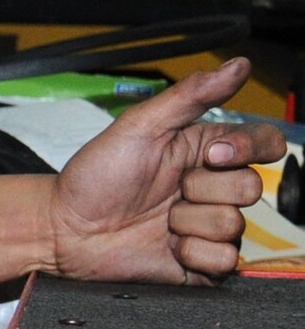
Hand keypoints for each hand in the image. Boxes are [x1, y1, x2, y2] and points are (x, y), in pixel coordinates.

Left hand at [50, 57, 286, 283]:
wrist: (64, 229)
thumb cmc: (94, 176)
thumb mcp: (139, 126)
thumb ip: (190, 95)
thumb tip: (239, 65)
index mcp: (204, 151)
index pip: (264, 144)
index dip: (248, 149)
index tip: (210, 156)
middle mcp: (212, 188)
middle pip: (251, 187)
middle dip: (203, 189)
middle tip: (168, 190)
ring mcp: (206, 227)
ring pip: (235, 226)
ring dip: (189, 222)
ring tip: (159, 219)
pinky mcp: (200, 263)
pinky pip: (224, 260)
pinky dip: (193, 254)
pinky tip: (166, 246)